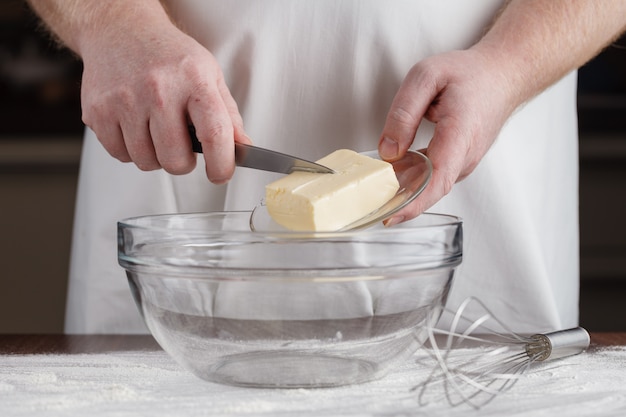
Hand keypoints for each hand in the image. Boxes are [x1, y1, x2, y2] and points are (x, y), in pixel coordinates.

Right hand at [79, 22, 248, 182]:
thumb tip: (243, 148)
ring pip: (146, 161)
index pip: (215, 134)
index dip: (222, 163)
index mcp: (193, 80)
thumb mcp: (209, 74)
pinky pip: (120, 155)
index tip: (220, 174)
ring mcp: (124, 101)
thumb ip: (228, 114)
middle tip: (182, 146)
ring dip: (155, 157)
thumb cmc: (169, 55)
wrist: (119, 29)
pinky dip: (130, 150)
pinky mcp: (98, 111)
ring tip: (156, 132)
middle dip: (183, 163)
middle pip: (175, 159)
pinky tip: (135, 127)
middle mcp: (158, 89)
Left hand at [378, 49, 519, 223]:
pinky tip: (393, 176)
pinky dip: (414, 181)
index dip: (413, 202)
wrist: (503, 75)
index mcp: (459, 134)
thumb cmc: (469, 74)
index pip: (437, 179)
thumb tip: (388, 151)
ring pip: (431, 185)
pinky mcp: (460, 163)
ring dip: (405, 191)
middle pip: (431, 189)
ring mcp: (465, 162)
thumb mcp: (427, 76)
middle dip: (400, 202)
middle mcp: (466, 155)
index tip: (391, 216)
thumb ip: (404, 113)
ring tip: (375, 192)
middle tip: (368, 207)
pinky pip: (434, 178)